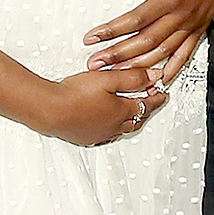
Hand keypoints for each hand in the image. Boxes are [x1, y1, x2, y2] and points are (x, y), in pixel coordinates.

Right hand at [34, 66, 167, 145]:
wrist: (50, 109)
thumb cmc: (75, 94)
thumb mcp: (108, 79)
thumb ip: (133, 77)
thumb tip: (154, 76)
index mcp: (123, 111)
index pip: (147, 104)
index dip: (157, 97)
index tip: (163, 92)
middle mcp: (114, 126)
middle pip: (138, 118)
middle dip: (147, 108)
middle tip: (151, 99)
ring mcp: (101, 134)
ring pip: (124, 128)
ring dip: (132, 119)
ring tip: (133, 111)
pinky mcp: (87, 138)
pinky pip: (108, 136)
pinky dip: (115, 129)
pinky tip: (110, 125)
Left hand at [84, 0, 213, 77]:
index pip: (137, 19)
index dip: (112, 30)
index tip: (92, 37)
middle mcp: (183, 13)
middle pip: (147, 42)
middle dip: (119, 55)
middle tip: (95, 63)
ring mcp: (193, 22)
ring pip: (164, 51)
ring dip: (140, 65)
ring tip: (117, 73)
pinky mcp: (201, 25)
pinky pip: (186, 52)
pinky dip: (173, 67)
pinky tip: (160, 79)